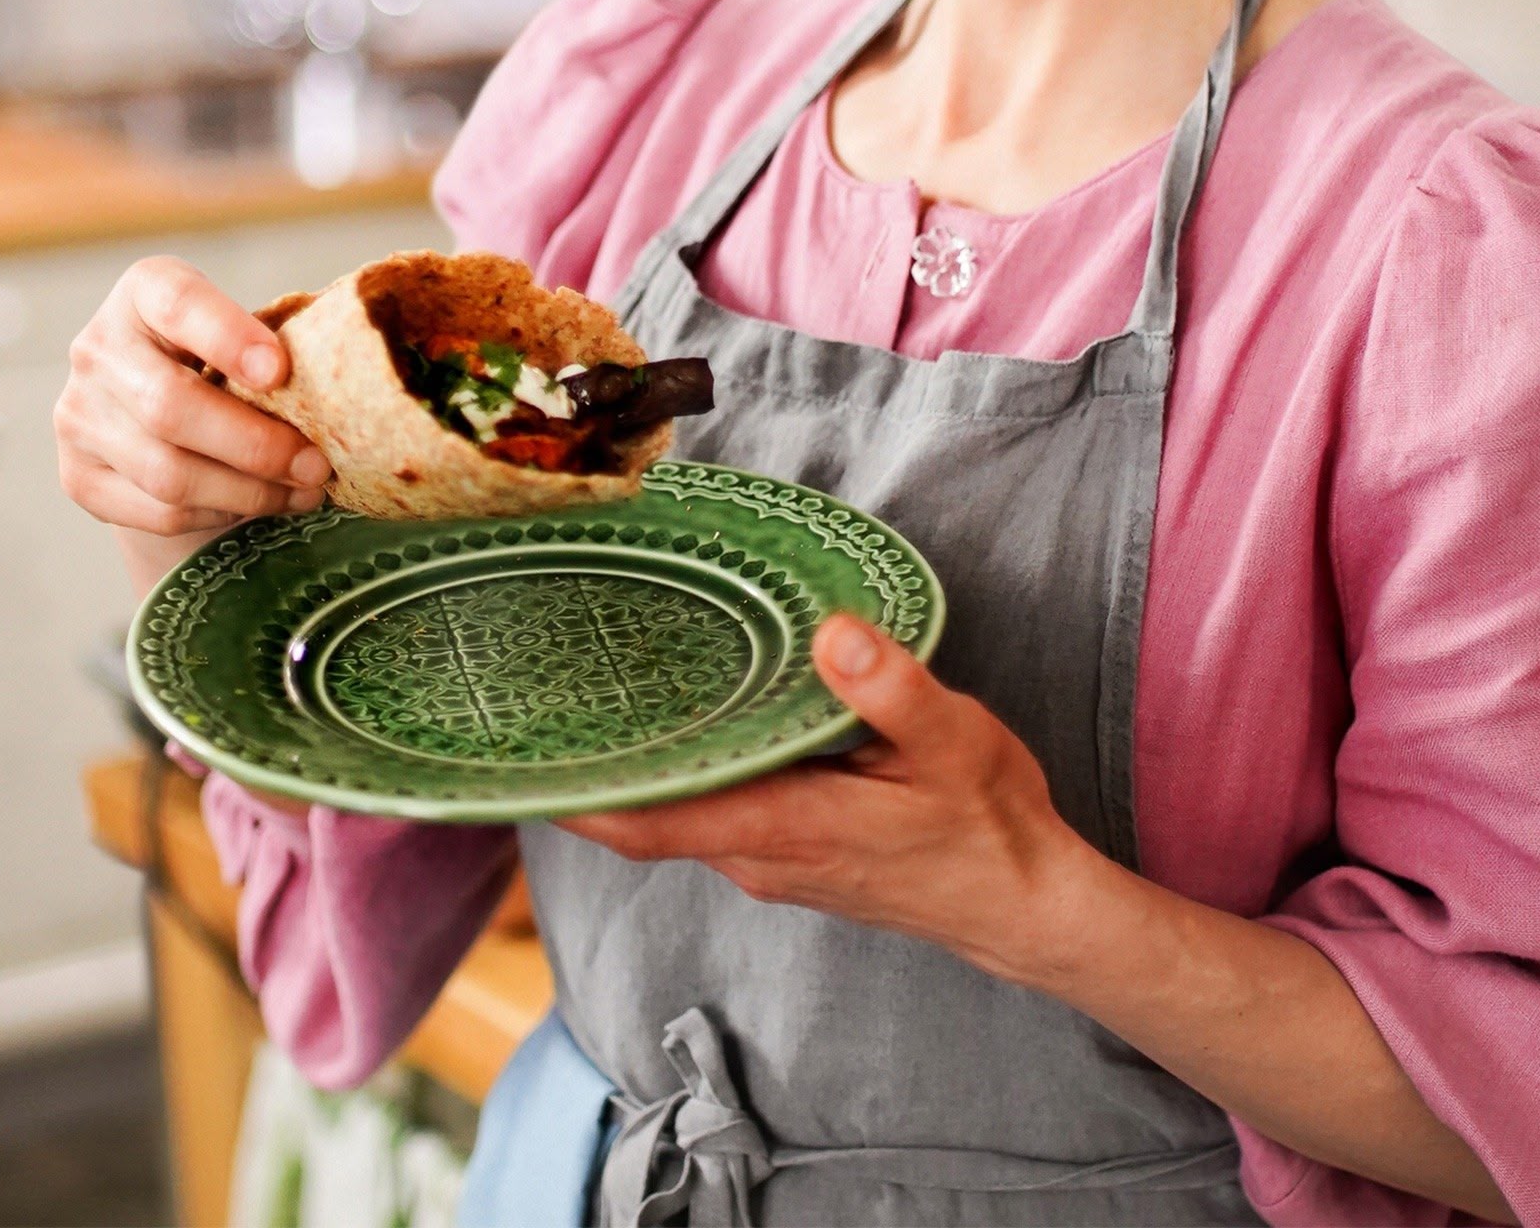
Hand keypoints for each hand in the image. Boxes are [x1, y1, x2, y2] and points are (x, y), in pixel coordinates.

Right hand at [55, 258, 329, 581]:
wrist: (156, 420)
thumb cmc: (226, 365)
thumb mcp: (246, 334)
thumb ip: (286, 342)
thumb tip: (360, 371)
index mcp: (145, 292)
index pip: (179, 304)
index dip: (229, 337)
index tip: (280, 371)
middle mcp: (97, 348)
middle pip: (170, 407)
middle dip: (256, 445)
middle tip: (317, 465)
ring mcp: (78, 416)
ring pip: (168, 472)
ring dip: (250, 491)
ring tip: (303, 492)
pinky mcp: (78, 476)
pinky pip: (159, 511)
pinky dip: (219, 513)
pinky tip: (257, 502)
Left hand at [556, 615, 1096, 976]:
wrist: (1024, 908)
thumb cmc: (988, 829)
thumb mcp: (953, 743)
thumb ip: (891, 689)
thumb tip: (833, 631)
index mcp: (786, 826)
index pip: (650, 822)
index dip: (577, 798)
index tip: (515, 765)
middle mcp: (762, 854)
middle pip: (647, 818)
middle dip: (589, 769)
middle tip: (530, 700)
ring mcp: (774, 860)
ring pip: (680, 815)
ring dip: (635, 771)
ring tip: (586, 699)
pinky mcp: (793, 854)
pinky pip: (713, 815)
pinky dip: (682, 779)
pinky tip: (680, 727)